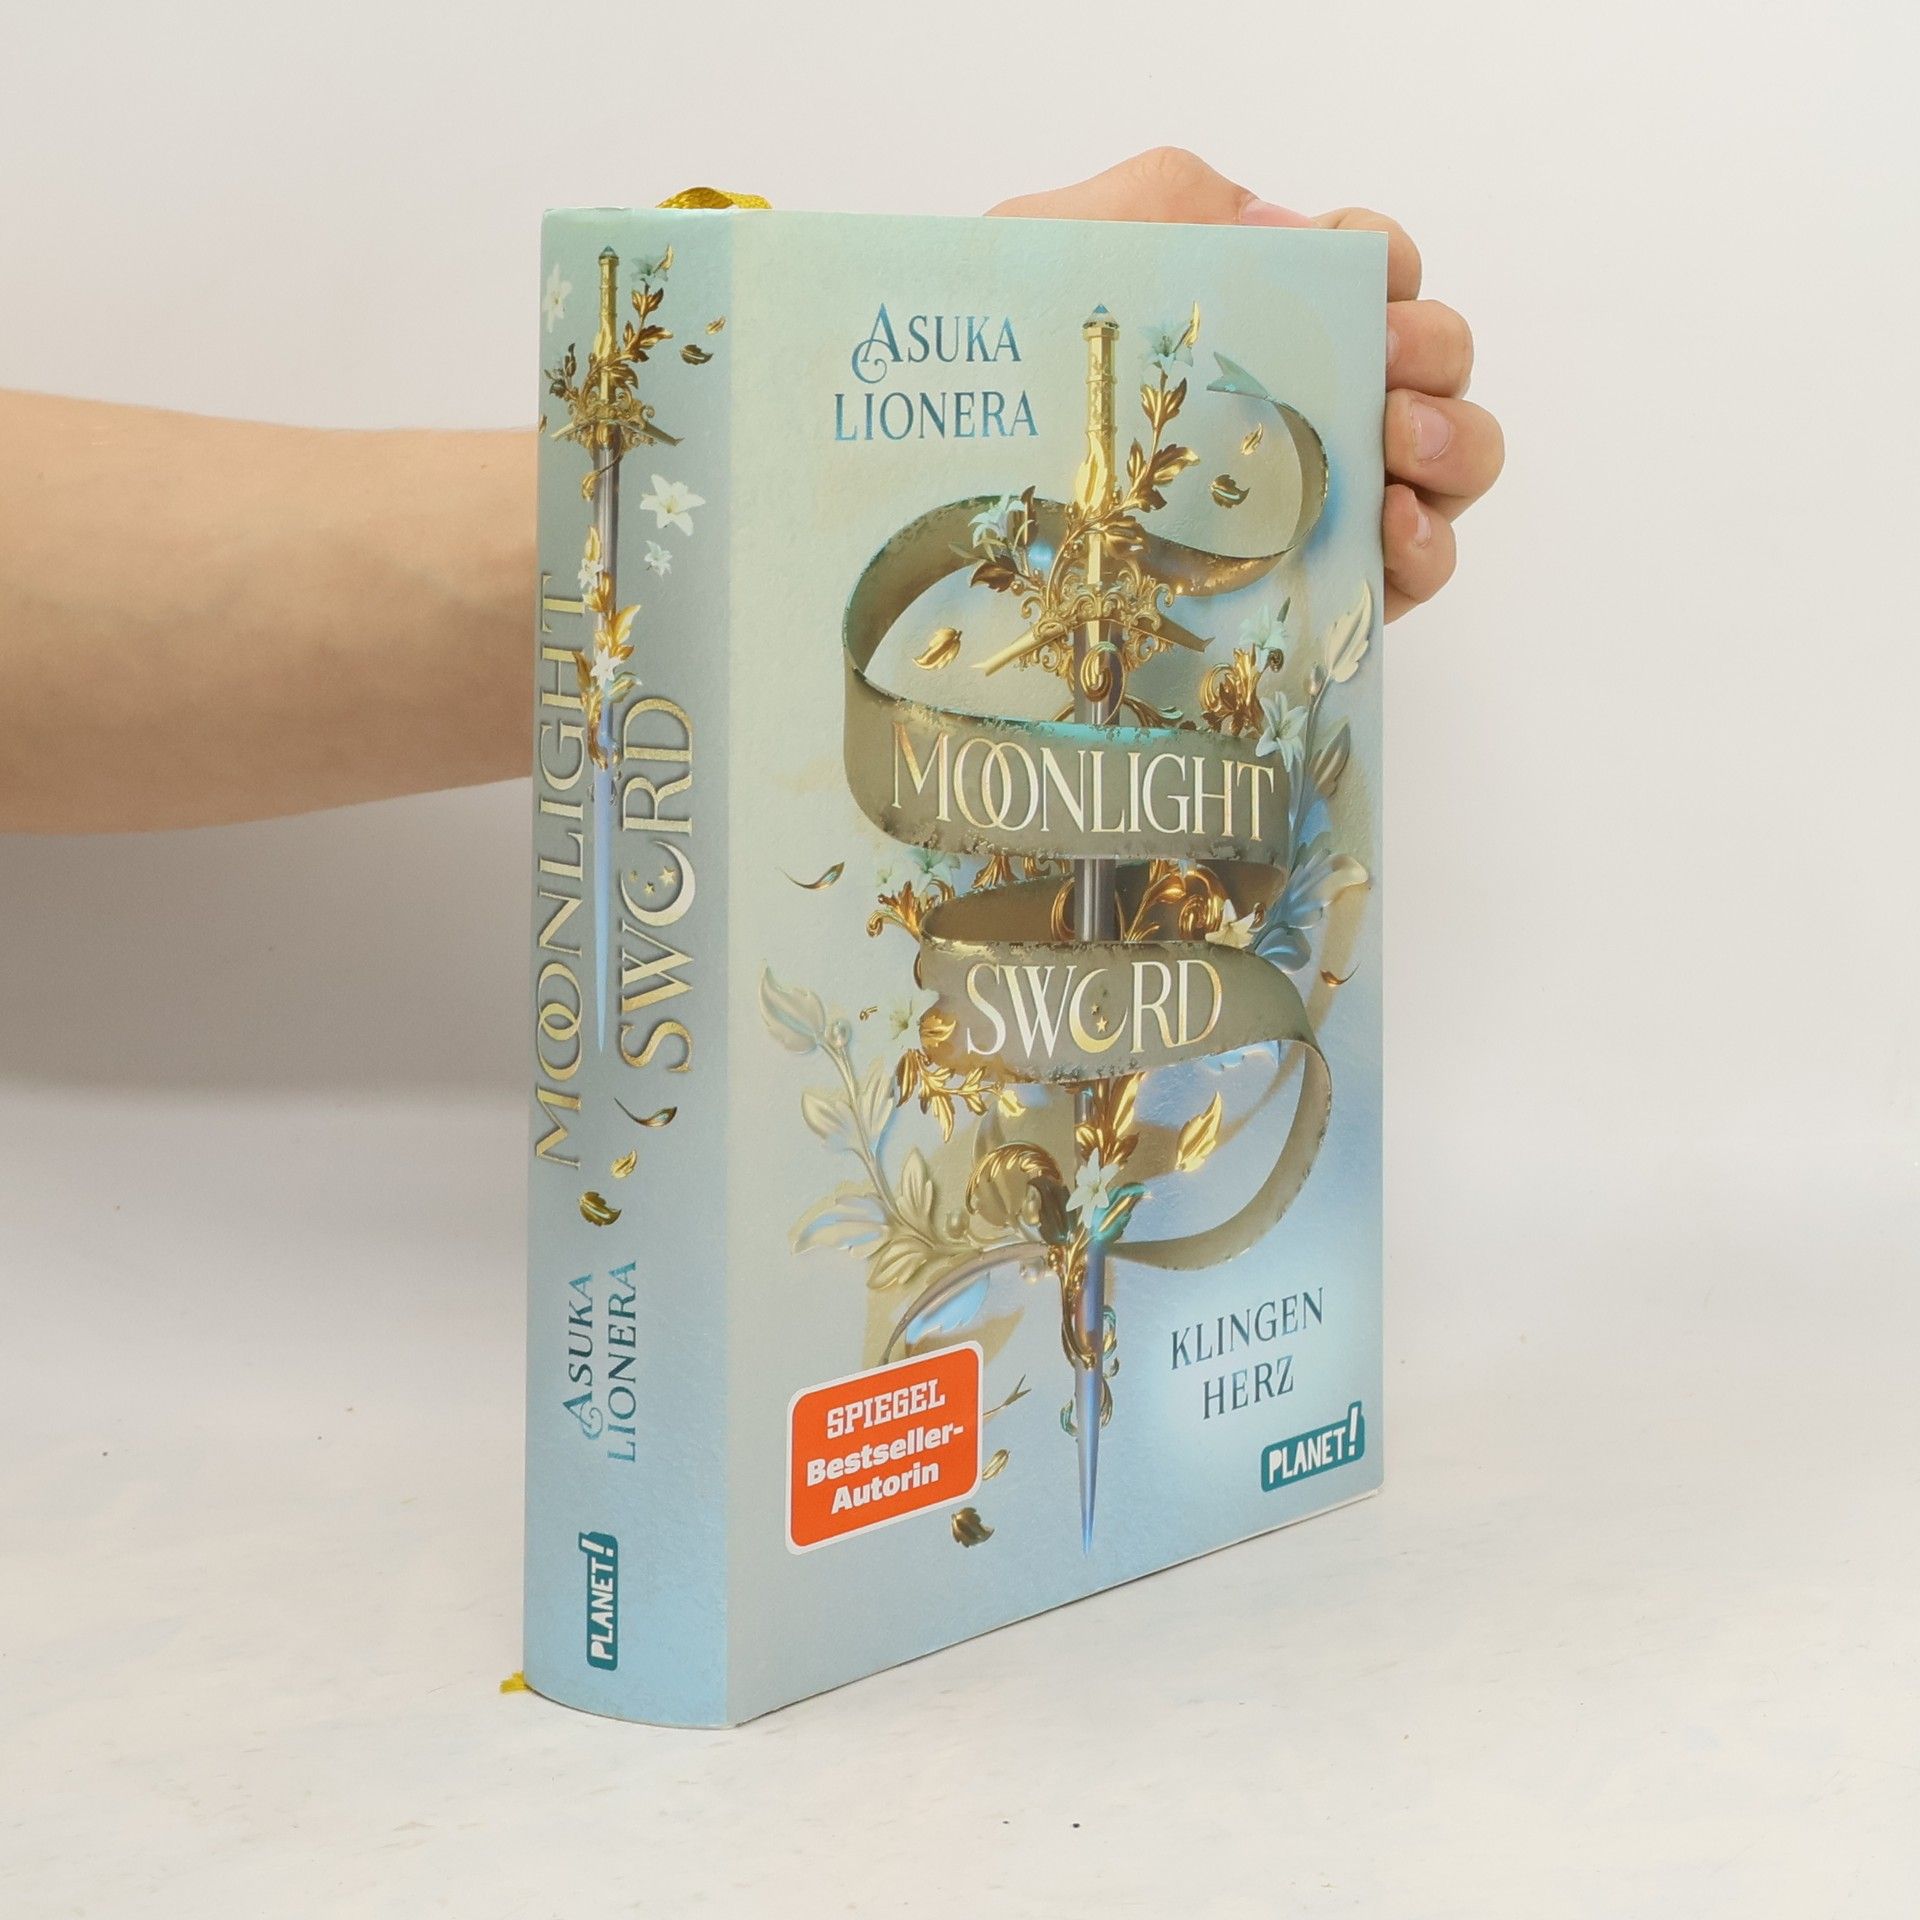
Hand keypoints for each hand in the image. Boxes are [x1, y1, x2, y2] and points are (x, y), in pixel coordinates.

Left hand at [990, 148, 1503, 620]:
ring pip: (1447, 461)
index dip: (1392, 265)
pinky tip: (1394, 531)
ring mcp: (1318, 499)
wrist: (934, 475)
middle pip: (1430, 362)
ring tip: (1398, 446)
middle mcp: (1302, 404)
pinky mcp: (1315, 590)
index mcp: (1256, 315)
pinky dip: (1429, 548)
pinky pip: (1412, 570)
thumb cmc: (994, 369)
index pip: (1366, 271)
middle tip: (1390, 368)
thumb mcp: (1057, 245)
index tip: (1376, 277)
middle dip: (1433, 352)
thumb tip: (1286, 226)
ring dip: (1455, 444)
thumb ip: (1168, 201)